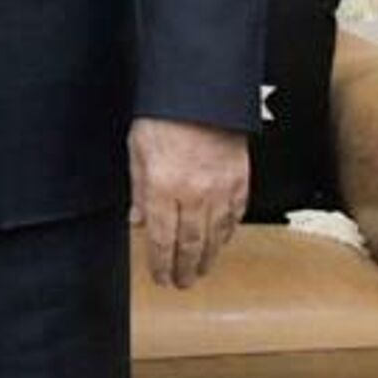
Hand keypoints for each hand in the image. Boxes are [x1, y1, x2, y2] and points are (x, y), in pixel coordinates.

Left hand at [128, 117, 249, 287]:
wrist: (200, 94)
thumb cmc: (164, 116)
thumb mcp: (137, 148)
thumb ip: (139, 188)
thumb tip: (138, 221)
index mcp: (163, 186)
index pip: (161, 238)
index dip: (160, 263)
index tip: (160, 276)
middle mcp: (193, 193)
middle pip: (190, 245)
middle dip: (184, 269)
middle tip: (181, 283)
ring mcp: (219, 190)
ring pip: (214, 237)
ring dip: (207, 258)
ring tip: (200, 271)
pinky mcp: (239, 183)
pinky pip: (234, 218)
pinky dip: (226, 235)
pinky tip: (220, 242)